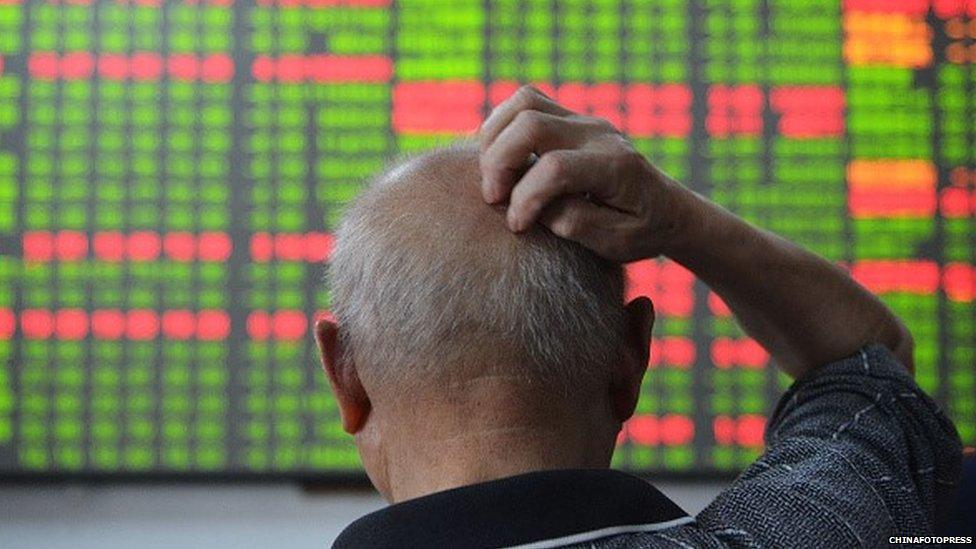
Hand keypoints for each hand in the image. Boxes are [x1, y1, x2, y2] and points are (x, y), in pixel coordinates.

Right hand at [478, 85, 693, 261]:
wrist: (669, 209)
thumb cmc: (642, 231)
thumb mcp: (614, 242)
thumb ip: (573, 223)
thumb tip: (528, 205)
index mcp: (616, 167)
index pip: (555, 168)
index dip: (525, 198)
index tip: (517, 226)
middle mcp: (599, 134)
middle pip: (531, 124)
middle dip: (499, 162)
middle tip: (493, 199)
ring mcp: (585, 120)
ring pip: (524, 102)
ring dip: (495, 138)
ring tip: (493, 176)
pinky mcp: (572, 119)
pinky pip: (527, 103)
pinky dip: (503, 127)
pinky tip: (501, 160)